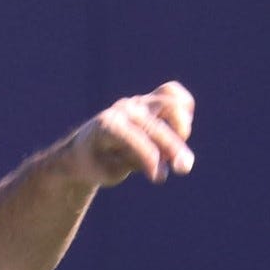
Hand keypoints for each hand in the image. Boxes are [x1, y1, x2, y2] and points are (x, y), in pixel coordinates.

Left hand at [60, 82, 194, 188]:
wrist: (85, 148)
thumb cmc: (96, 163)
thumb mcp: (107, 172)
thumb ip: (134, 164)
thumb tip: (164, 164)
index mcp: (107, 126)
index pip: (133, 137)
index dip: (148, 157)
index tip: (158, 177)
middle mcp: (124, 110)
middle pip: (156, 124)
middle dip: (173, 146)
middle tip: (184, 168)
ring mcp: (138, 102)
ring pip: (170, 101)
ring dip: (181, 127)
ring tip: (173, 150)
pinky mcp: (150, 99)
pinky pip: (172, 91)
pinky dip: (183, 108)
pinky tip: (179, 131)